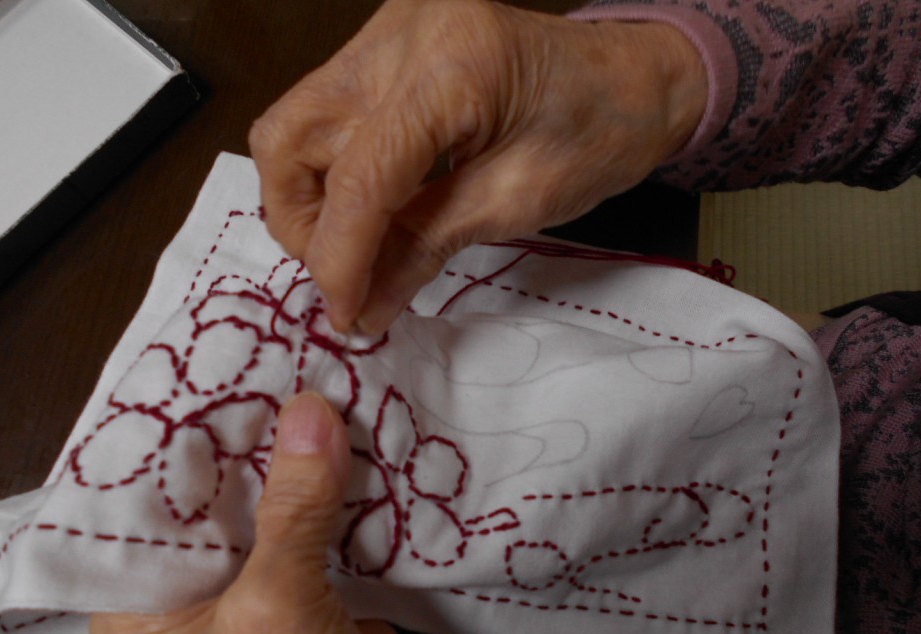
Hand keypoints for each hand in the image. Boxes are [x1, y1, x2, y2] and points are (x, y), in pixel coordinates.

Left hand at [90, 393, 430, 633]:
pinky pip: (313, 515)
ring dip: (293, 454)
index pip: (144, 502)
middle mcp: (188, 588)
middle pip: (211, 493)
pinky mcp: (307, 580)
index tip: (209, 373)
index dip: (176, 440)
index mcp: (141, 605)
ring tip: (311, 380)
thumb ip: (292, 508)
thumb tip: (309, 412)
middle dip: (243, 438)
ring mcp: (251, 582)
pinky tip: (348, 429)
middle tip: (268, 362)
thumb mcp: (277, 607)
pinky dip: (332, 480)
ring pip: (266, 499)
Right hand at [249, 0, 706, 333]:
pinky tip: (366, 212)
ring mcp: (385, 32)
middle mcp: (400, 35)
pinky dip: (331, 173)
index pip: (359, 176)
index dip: (340, 258)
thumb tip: (360, 309)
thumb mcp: (515, 202)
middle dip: (301, 223)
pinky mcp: (382, 45)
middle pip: (291, 135)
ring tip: (353, 249)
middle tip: (341, 278)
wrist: (630, 79)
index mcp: (453, 68)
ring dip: (307, 200)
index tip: (343, 314)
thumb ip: (425, 248)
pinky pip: (322, 115)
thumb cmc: (597, 136)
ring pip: (293, 124)